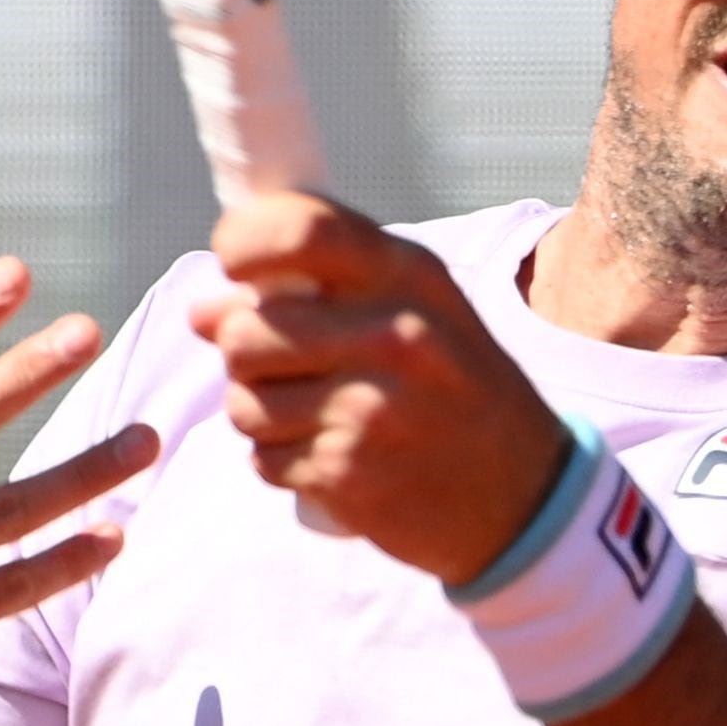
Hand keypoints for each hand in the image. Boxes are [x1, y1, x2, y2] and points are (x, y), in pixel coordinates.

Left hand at [190, 192, 571, 584]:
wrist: (523, 493)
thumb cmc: (453, 387)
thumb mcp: (414, 309)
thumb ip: (317, 290)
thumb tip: (203, 309)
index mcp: (407, 276)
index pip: (298, 231)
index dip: (242, 243)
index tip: (234, 263)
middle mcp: (391, 336)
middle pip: (244, 331)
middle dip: (243, 353)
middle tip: (280, 365)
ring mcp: (368, 409)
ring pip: (243, 401)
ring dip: (259, 412)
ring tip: (312, 414)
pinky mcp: (348, 474)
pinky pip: (264, 459)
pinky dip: (282, 462)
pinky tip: (330, 456)